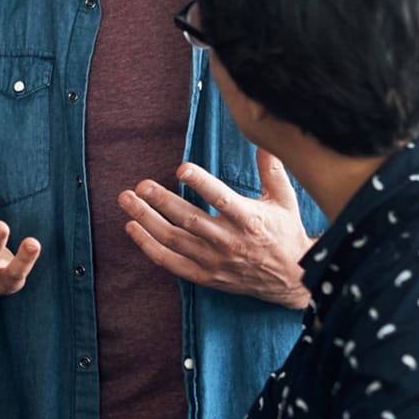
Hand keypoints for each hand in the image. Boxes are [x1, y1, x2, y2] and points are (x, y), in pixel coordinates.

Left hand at [119, 150, 312, 308]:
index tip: (181, 168)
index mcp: (249, 219)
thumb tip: (264, 140)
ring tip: (127, 200)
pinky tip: (132, 228)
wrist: (292, 278)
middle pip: (188, 220)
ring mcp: (214, 261)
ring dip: (146, 220)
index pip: (222, 199)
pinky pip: (170, 262)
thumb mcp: (284, 200)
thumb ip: (271, 170)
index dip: (201, 183)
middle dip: (161, 201)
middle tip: (140, 185)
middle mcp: (228, 241)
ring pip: (173, 240)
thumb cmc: (285, 232)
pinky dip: (148, 247)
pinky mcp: (204, 276)